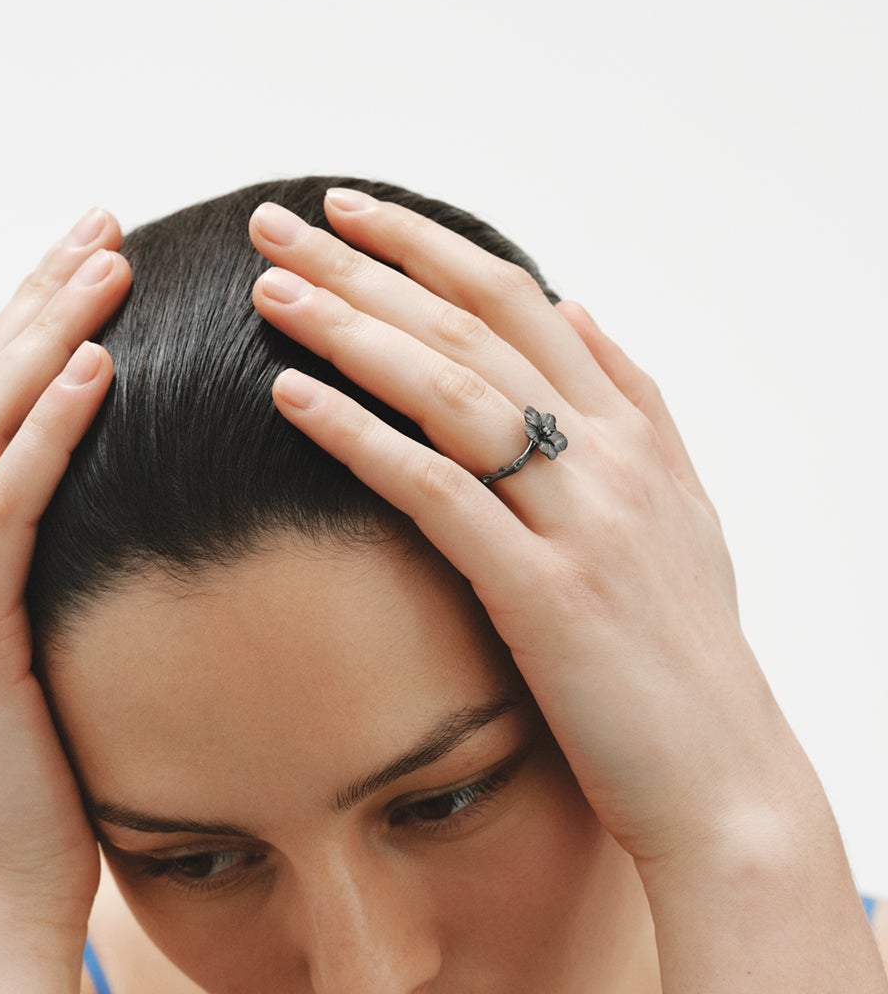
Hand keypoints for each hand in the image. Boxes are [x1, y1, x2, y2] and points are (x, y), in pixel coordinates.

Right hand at [0, 209, 130, 943]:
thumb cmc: (46, 797)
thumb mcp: (57, 672)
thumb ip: (70, 598)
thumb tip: (142, 545)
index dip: (33, 328)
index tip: (97, 261)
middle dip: (37, 298)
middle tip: (104, 222)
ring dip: (42, 333)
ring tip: (105, 257)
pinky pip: (3, 509)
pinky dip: (48, 428)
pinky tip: (100, 365)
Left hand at [248, 191, 793, 868]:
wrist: (724, 780)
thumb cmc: (683, 660)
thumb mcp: (680, 513)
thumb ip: (635, 406)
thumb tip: (582, 309)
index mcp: (635, 434)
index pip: (520, 301)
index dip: (429, 247)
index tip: (350, 212)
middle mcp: (612, 459)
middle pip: (473, 327)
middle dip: (369, 265)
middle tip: (277, 221)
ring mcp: (582, 522)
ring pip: (453, 391)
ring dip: (353, 331)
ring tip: (269, 290)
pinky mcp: (546, 594)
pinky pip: (438, 492)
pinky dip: (361, 437)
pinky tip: (291, 399)